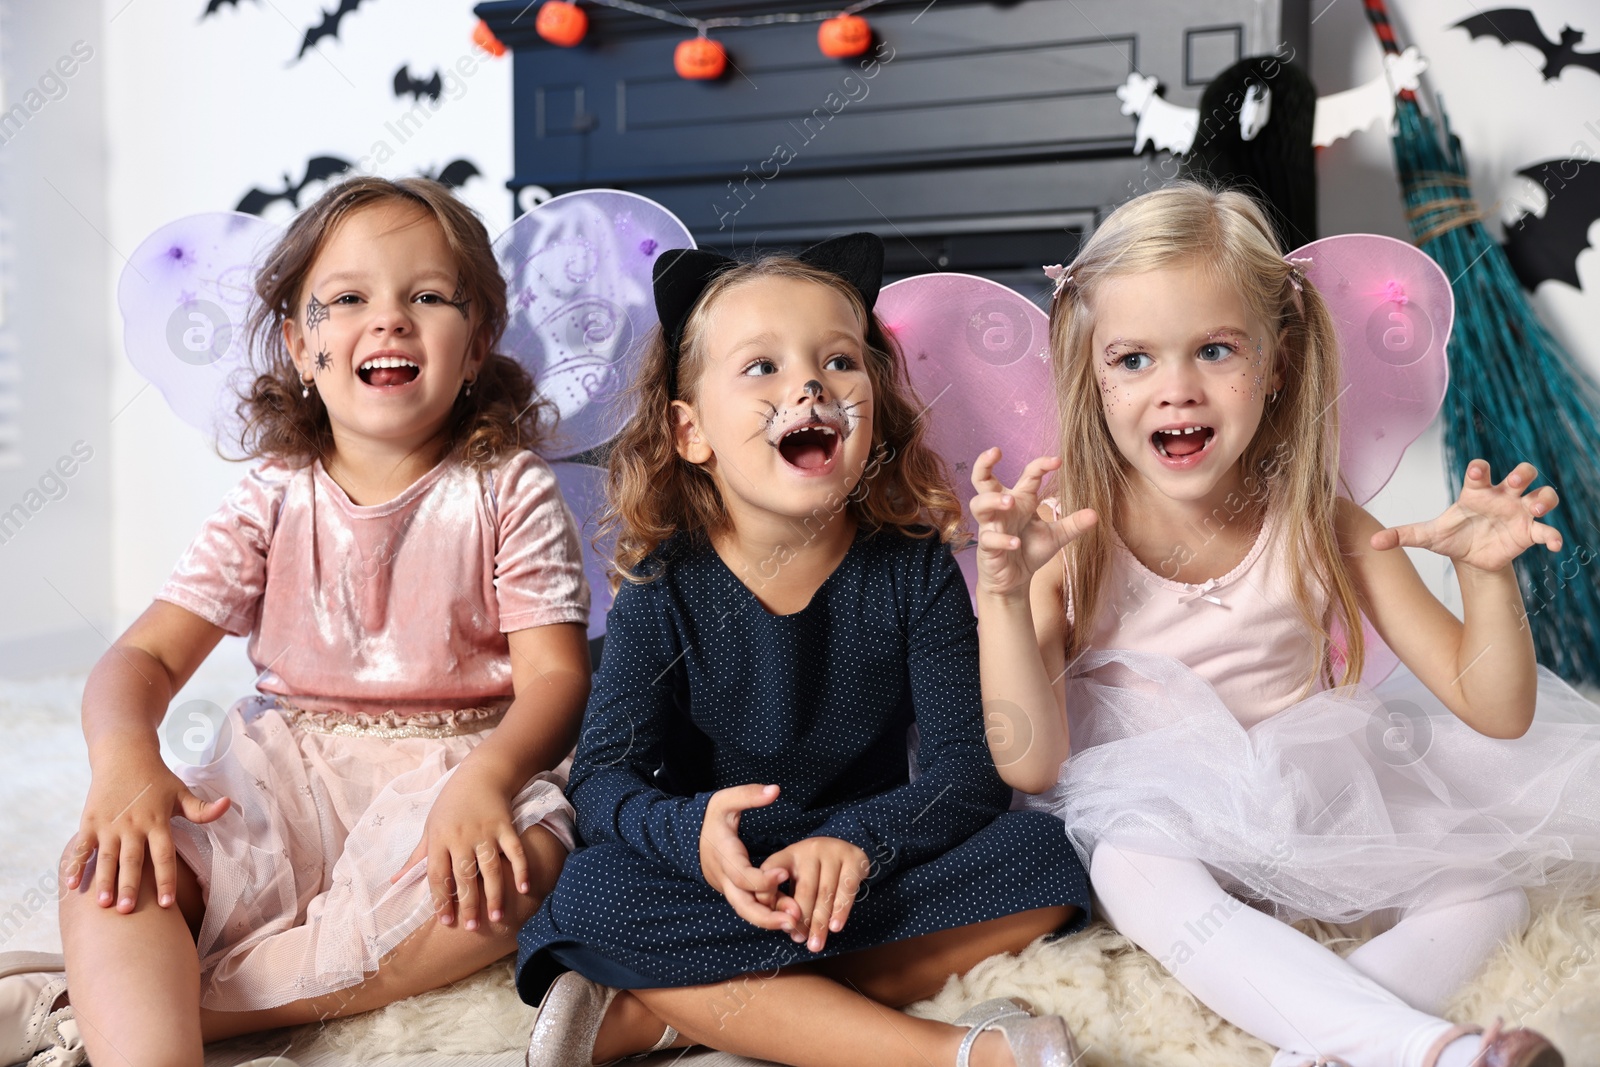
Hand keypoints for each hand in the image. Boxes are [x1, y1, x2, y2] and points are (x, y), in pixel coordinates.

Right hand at [67, 755, 229, 912]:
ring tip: (103, 905)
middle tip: (127, 912)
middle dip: (130, 886)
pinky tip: (72, 886)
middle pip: (133, 860)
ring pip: (107, 857)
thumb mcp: (182, 792)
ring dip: (104, 881)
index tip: (166, 905)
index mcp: (158, 821)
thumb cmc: (157, 779)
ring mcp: (110, 824)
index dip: (166, 880)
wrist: (124, 754)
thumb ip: (202, 809)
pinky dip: (76, 865)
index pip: (164, 855)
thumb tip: (230, 804)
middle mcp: (133, 825)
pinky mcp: (90, 820)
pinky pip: (82, 846)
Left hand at [395, 766, 531, 930]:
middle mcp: (461, 837)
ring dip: (494, 894)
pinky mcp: (505, 826)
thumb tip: (394, 880)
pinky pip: (515, 851)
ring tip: (496, 917)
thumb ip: (416, 857)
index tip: (446, 922)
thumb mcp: (429, 827)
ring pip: (490, 868)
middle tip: (472, 927)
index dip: (441, 900)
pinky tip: (524, 888)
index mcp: (439, 839)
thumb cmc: (450, 804)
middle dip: (468, 903)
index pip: (438, 876)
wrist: (480, 774)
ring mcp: (485, 832)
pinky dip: (521, 869)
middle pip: (465, 876)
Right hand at [699, 784, 798, 932]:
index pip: (742, 875)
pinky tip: (790, 915)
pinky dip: (769, 913)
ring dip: (771, 919)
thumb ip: (749, 795)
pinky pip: (751, 907)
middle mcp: (725, 878)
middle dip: (767, 916)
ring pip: (748, 912)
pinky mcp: (735, 892)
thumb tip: (775, 790)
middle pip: (743, 906)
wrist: (690, 838)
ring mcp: (729, 888)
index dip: (762, 879)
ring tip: (796, 922)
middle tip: (794, 919)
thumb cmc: (710, 819)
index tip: (785, 873)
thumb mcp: (725, 800)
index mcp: (724, 856)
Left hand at [759, 836, 867, 952]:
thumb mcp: (794, 876)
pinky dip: (841, 911)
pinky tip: (835, 927)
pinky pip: (847, 889)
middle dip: (801, 918)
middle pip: (805, 889)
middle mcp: (810, 850)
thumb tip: (784, 925)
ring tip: (815, 944)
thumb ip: (784, 898)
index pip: (772, 871)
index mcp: (789, 854)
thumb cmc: (813, 870)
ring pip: (826, 893)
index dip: (768, 893)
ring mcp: (833, 852)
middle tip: (799, 939)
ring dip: (820, 922)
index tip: (771, 917)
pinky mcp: (855, 859)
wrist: (846, 848)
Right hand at [969, 447, 1097, 598]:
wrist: (1014, 580)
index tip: (1058, 462)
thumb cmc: (1029, 552)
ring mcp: (991, 526)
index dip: (1041, 465)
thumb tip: (1096, 514)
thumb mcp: (1056, 537)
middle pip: (982, 479)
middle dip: (984, 463)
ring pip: (979, 504)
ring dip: (992, 501)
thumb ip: (1073, 524)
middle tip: (995, 451)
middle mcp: (1002, 509)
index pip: (1028, 475)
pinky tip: (1016, 543)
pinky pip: (989, 538)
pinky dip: (1002, 539)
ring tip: (1010, 503)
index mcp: (1020, 500)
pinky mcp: (987, 546)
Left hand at [1371, 460, 1561, 572]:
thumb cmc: (1452, 536)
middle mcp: (1502, 497)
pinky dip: (1553, 535)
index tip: (1475, 472)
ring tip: (1537, 507)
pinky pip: (1547, 530)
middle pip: (1522, 474)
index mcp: (1476, 492)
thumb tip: (1372, 543)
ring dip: (1544, 498)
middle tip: (1516, 482)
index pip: (1480, 471)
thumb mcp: (1428, 536)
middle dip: (1523, 474)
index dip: (1479, 468)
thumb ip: (1403, 535)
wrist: (1470, 557)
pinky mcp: (1530, 533)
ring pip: (1543, 495)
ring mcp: (1519, 513)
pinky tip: (1552, 545)